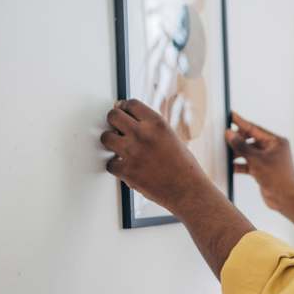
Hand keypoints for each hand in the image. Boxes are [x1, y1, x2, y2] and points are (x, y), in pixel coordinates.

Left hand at [100, 98, 208, 213]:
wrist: (188, 190)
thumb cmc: (182, 165)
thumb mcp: (170, 136)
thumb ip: (149, 127)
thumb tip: (127, 118)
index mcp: (156, 123)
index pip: (131, 104)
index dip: (125, 107)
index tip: (123, 112)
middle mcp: (143, 134)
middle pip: (113, 115)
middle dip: (114, 121)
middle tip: (118, 129)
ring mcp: (133, 152)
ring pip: (106, 137)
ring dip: (111, 142)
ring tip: (120, 148)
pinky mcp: (127, 171)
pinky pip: (110, 163)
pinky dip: (116, 166)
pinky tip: (126, 166)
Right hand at [225, 112, 293, 211]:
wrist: (286, 199)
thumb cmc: (277, 178)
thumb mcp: (256, 160)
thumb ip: (241, 146)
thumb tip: (230, 134)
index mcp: (276, 141)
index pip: (255, 129)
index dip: (241, 123)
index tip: (231, 116)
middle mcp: (273, 149)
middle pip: (251, 140)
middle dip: (238, 140)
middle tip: (224, 137)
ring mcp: (268, 160)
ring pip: (249, 152)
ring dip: (237, 153)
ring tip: (224, 152)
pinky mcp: (263, 170)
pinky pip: (249, 163)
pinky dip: (240, 164)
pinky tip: (230, 166)